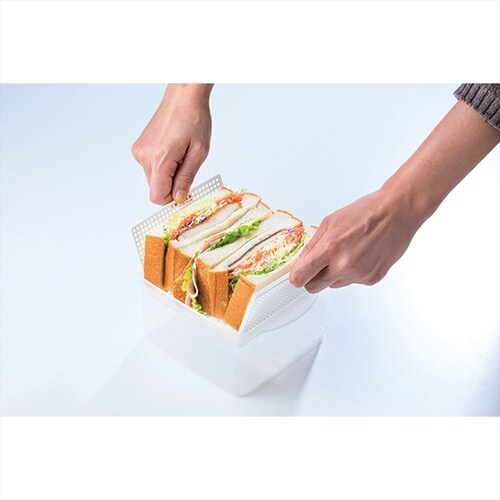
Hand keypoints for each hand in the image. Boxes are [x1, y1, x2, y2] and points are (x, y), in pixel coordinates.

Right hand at [132, 84, 212, 204]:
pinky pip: (151, 167)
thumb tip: (179, 198)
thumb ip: (187, 178)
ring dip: (168, 174)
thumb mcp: (199, 153)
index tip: (185, 192)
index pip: (157, 196)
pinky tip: (173, 149)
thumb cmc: (194, 119)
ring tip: (181, 154)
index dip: (172, 199)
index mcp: (160, 158)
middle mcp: (145, 156)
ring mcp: (140, 151)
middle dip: (172, 185)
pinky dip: (163, 165)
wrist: (184, 96)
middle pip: (155, 189)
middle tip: (187, 166)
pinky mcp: (139, 147)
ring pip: (154, 179)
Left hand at [290, 100, 499, 292]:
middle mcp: (344, 266)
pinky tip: (360, 255)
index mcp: (330, 249)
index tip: (297, 273)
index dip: (296, 276)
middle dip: (312, 278)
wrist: (397, 213)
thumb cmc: (365, 212)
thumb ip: (313, 246)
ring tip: (346, 252)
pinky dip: (352, 273)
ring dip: (334, 274)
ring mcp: (359, 275)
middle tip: (319, 264)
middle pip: (314, 287)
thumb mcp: (330, 222)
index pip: (300, 277)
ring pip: (333, 285)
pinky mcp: (372, 279)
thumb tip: (301, 262)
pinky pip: (352, 282)